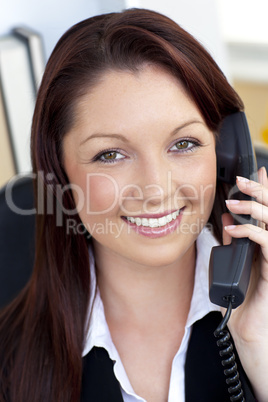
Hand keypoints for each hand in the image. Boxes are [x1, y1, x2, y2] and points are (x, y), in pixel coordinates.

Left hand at [223, 167, 267, 400]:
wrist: (248, 329)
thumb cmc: (241, 298)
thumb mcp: (232, 262)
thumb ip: (233, 240)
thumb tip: (227, 219)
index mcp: (263, 244)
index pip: (265, 212)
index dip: (262, 191)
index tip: (255, 173)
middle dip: (260, 191)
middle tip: (243, 178)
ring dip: (253, 208)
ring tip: (234, 200)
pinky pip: (266, 243)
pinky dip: (250, 232)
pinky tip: (235, 229)